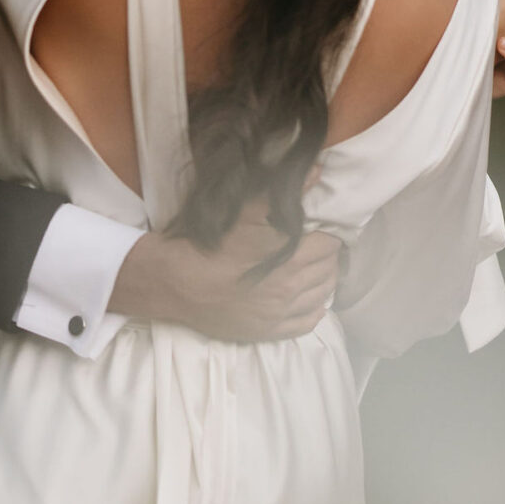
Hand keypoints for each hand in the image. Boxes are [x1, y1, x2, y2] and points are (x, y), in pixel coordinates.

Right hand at [110, 199, 341, 341]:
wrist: (175, 282)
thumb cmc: (209, 243)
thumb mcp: (245, 211)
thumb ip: (284, 193)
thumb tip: (318, 171)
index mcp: (289, 258)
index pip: (329, 245)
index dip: (329, 234)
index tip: (323, 228)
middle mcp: (290, 288)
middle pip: (328, 271)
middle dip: (328, 256)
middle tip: (320, 246)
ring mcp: (280, 314)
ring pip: (322, 296)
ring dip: (324, 280)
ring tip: (316, 268)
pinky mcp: (268, 332)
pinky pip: (308, 323)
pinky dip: (315, 309)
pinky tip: (310, 299)